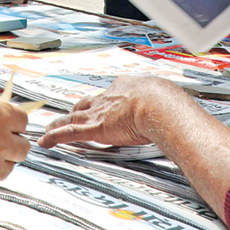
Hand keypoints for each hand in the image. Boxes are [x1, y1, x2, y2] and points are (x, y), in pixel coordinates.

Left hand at [37, 76, 196, 149]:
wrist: (159, 104)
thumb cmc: (167, 102)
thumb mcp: (167, 101)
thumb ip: (169, 110)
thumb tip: (183, 119)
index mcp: (127, 88)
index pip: (110, 95)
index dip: (104, 102)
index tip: (102, 106)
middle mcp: (109, 97)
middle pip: (87, 103)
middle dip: (78, 110)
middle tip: (71, 114)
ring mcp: (100, 112)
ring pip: (73, 117)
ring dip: (60, 123)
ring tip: (50, 128)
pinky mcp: (93, 127)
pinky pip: (68, 133)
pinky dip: (54, 137)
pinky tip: (45, 141)